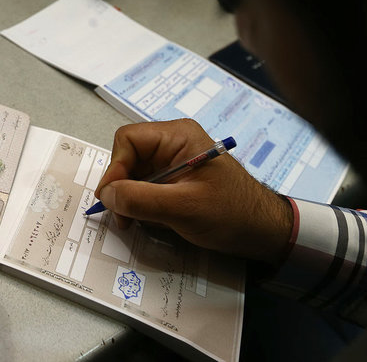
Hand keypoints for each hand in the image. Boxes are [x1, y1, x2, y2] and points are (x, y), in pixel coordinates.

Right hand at [95, 120, 292, 264]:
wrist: (261, 230)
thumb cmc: (231, 213)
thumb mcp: (183, 207)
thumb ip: (140, 199)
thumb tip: (106, 194)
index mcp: (177, 136)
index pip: (129, 140)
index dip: (116, 168)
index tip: (112, 198)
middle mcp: (171, 144)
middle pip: (128, 158)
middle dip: (122, 187)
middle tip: (123, 217)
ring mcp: (172, 163)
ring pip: (132, 175)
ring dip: (129, 200)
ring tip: (135, 222)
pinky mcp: (172, 181)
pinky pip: (144, 188)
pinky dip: (140, 205)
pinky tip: (149, 220)